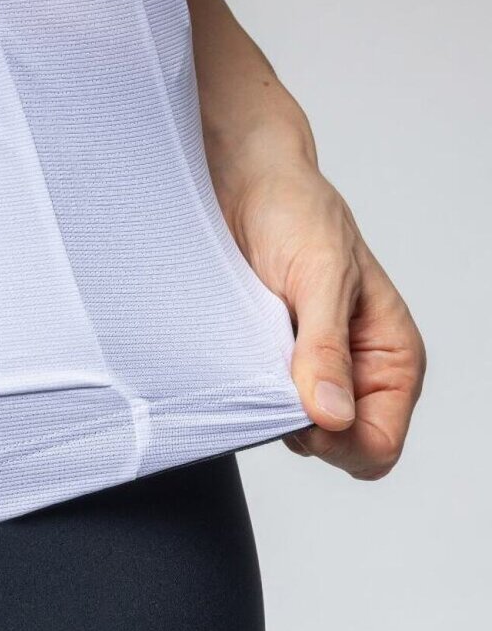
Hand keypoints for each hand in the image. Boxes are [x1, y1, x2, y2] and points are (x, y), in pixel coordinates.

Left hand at [215, 136, 425, 478]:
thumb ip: (325, 348)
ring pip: (297, 433)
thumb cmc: (295, 212)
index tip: (298, 405)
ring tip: (255, 351)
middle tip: (271, 373)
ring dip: (270, 406)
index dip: (337, 442)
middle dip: (303, 427)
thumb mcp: (318, 277)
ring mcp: (314, 373)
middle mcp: (359, 373)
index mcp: (392, 358)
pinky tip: (239, 356)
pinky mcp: (275, 365)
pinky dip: (249, 394)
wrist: (245, 181)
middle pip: (337, 450)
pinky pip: (264, 408)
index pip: (377, 445)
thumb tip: (332, 416)